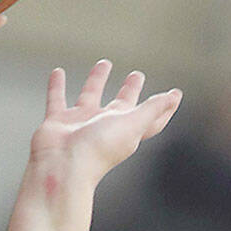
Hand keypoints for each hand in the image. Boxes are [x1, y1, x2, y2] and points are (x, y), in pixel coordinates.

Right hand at [29, 60, 181, 182]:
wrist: (63, 166)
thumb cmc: (98, 150)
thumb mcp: (133, 124)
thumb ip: (152, 109)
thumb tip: (173, 98)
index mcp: (126, 129)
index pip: (151, 117)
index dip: (163, 107)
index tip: (174, 94)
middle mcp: (104, 126)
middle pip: (121, 105)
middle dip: (130, 90)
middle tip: (136, 75)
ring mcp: (81, 124)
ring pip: (90, 97)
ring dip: (96, 81)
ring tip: (104, 64)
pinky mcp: (58, 122)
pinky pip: (57, 99)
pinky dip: (56, 87)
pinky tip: (57, 73)